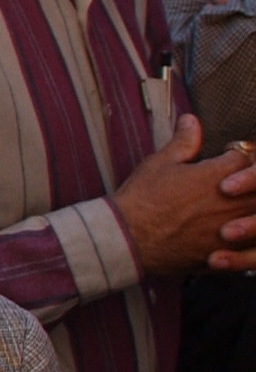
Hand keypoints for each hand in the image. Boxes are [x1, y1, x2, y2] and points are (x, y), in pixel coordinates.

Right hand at [110, 115, 255, 275]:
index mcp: (219, 174)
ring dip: (250, 208)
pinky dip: (247, 237)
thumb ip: (184, 142)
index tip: (226, 156)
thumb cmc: (142, 199)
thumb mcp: (159, 163)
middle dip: (250, 181)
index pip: (246, 157)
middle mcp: (233, 200)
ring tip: (234, 207)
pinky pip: (251, 245)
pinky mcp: (228, 251)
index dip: (235, 154)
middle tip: (231, 183)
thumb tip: (192, 120)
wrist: (129, 239)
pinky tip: (233, 233)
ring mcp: (233, 228)